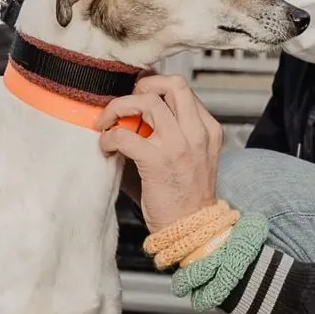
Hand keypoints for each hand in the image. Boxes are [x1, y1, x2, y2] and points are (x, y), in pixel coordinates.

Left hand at [95, 75, 223, 231]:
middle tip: (125, 103)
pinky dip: (109, 137)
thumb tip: (133, 116)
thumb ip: (170, 133)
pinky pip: (125, 134)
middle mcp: (196, 132)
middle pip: (172, 84)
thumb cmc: (185, 197)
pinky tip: (107, 146)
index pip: (183, 89)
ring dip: (119, 107)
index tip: (138, 95)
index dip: (156, 86)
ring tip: (107, 122)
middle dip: (142, 86)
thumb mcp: (191, 157)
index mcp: (208, 129)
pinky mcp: (157, 161)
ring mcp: (178, 145)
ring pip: (147, 101)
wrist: (193, 229)